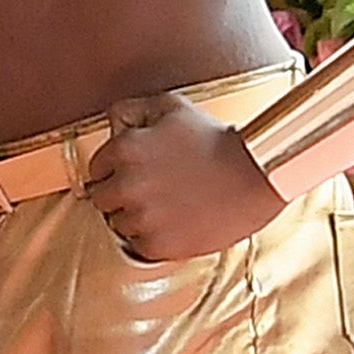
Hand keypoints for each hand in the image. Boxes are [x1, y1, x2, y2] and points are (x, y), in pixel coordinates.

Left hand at [82, 98, 274, 264]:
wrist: (257, 177)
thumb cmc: (217, 141)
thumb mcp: (173, 107)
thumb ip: (132, 110)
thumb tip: (112, 123)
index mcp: (124, 150)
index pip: (97, 169)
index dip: (116, 171)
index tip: (136, 173)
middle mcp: (126, 185)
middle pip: (101, 198)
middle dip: (121, 194)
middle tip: (152, 191)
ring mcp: (141, 217)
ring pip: (118, 223)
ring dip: (136, 217)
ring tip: (168, 206)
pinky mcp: (158, 244)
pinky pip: (138, 246)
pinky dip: (152, 238)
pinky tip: (175, 222)